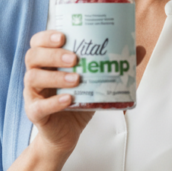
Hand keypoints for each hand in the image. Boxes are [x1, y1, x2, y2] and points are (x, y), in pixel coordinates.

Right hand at [25, 30, 147, 157]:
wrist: (66, 135)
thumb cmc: (77, 102)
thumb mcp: (95, 82)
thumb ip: (113, 64)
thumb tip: (138, 48)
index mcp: (47, 62)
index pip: (38, 42)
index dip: (47, 36)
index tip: (63, 35)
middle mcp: (36, 74)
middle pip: (33, 56)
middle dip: (53, 54)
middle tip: (74, 58)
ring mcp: (33, 94)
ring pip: (33, 78)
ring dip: (55, 76)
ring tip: (76, 79)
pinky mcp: (35, 113)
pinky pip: (38, 106)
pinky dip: (53, 102)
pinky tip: (68, 99)